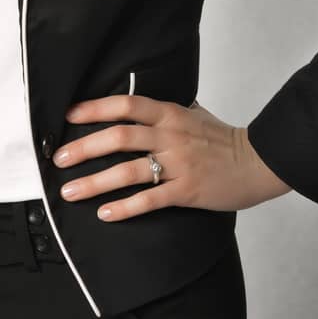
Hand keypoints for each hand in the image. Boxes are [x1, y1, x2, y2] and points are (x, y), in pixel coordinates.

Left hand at [52, 95, 292, 220]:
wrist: (258, 162)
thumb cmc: (223, 139)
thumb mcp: (194, 113)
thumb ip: (165, 110)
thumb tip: (136, 105)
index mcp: (170, 114)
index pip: (126, 106)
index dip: (95, 109)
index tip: (69, 116)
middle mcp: (171, 136)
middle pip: (120, 137)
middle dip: (84, 147)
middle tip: (59, 159)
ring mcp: (179, 164)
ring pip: (129, 171)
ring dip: (95, 182)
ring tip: (70, 192)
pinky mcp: (187, 191)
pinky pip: (150, 199)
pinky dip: (125, 207)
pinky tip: (105, 213)